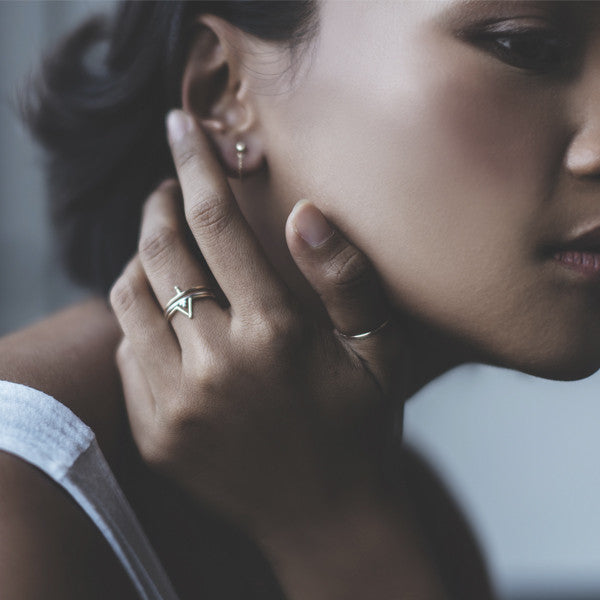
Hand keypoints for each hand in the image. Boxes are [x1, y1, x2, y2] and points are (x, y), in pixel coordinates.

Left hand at [110, 109, 408, 539]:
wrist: (328, 519)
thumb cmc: (362, 428)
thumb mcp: (379, 349)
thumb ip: (345, 276)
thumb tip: (304, 212)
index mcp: (275, 334)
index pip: (218, 225)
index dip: (195, 166)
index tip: (179, 127)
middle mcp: (216, 364)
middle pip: (162, 253)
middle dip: (159, 206)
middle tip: (169, 189)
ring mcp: (176, 402)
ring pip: (130, 299)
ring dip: (141, 258)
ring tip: (164, 247)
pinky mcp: (155, 432)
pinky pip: (127, 350)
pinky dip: (139, 317)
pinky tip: (166, 312)